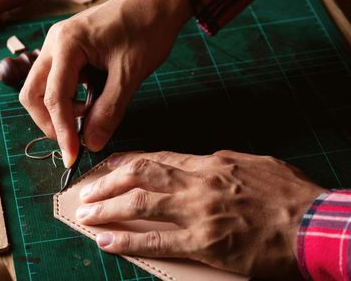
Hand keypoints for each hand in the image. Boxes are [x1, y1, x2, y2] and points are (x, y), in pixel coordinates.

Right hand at [19, 0, 191, 166]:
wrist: (158, 1)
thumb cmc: (147, 29)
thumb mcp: (130, 74)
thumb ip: (109, 110)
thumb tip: (92, 144)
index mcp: (67, 44)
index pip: (54, 98)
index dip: (62, 132)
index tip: (73, 157)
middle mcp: (54, 43)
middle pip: (32, 94)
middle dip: (49, 123)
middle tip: (73, 140)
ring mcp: (57, 44)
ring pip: (40, 88)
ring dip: (56, 111)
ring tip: (86, 118)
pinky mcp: (67, 49)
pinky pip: (55, 80)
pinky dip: (66, 98)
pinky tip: (87, 103)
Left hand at [76, 151, 323, 278]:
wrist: (314, 224)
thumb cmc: (291, 194)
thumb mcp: (256, 164)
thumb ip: (224, 164)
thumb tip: (203, 163)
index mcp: (211, 162)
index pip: (159, 157)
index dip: (128, 162)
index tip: (109, 165)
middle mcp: (198, 181)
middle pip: (141, 174)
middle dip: (109, 181)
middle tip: (87, 189)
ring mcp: (199, 211)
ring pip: (141, 203)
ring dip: (108, 207)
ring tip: (85, 213)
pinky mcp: (204, 242)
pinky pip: (156, 240)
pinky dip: (127, 240)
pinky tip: (106, 241)